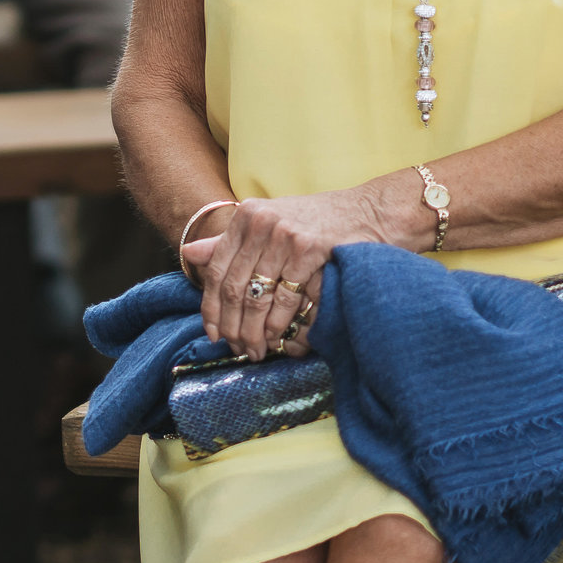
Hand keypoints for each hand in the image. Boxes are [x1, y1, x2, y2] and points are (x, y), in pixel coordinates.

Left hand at [186, 187, 390, 359]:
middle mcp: (259, 223)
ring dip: (255, 331)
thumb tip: (189, 253)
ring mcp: (284, 235)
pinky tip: (280, 339)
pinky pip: (288, 297)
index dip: (211, 306)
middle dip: (233, 325)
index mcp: (245, 216)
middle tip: (236, 350)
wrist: (373, 211)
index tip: (212, 333)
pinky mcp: (311, 250)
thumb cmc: (319, 221)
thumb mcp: (270, 222)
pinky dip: (281, 323)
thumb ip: (232, 241)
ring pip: (259, 296)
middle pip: (235, 287)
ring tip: (255, 351)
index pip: (217, 269)